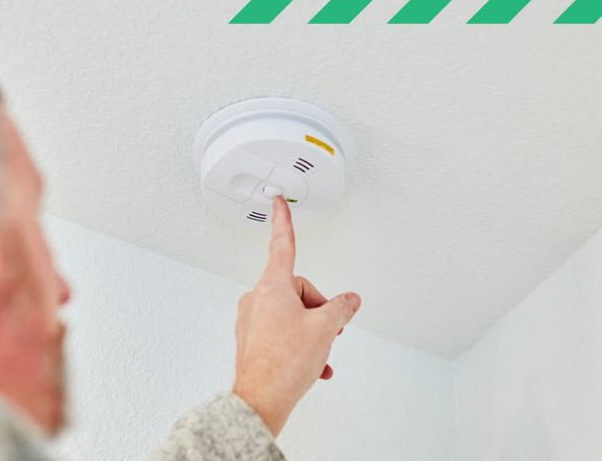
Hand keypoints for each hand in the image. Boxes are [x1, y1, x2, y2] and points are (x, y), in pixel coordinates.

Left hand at [231, 195, 360, 436]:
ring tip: (320, 353)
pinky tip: (314, 366)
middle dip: (318, 308)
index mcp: (272, 287)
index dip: (283, 220)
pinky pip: (282, 332)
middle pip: (298, 289)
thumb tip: (349, 300)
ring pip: (292, 313)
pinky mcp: (252, 340)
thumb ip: (341, 307)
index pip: (282, 244)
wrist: (260, 402)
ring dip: (311, 330)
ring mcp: (252, 321)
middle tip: (328, 330)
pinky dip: (300, 344)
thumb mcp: (325, 329)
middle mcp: (257, 299)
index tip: (278, 201)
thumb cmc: (284, 365)